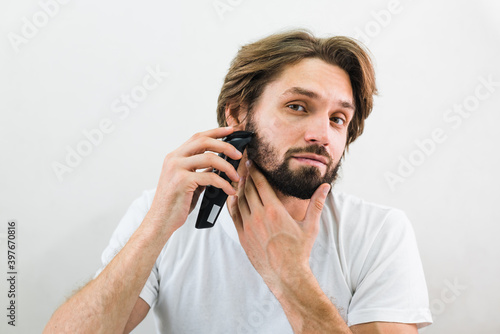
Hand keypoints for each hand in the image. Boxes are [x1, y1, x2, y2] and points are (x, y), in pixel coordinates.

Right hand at [148, 127, 242, 233]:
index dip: (216, 131)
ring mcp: (176, 168)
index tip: (231, 130)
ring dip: (228, 167)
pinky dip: (224, 184)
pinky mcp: (182, 181)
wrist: (160, 221)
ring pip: (210, 158)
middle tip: (238, 154)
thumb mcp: (189, 182)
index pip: (198, 137)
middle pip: (204, 141)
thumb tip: (219, 165)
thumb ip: (200, 171)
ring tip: (236, 177)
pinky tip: (230, 191)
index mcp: (175, 156)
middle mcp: (174, 159)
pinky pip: (210, 177)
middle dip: (225, 145)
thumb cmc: (176, 204)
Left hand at [228, 161, 330, 292]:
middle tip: (244, 167)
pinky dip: (233, 204)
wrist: (286, 274)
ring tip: (240, 180)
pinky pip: (234, 215)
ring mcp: (248, 226)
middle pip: (248, 189)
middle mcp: (259, 216)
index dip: (255, 171)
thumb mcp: (310, 226)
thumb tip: (325, 187)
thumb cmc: (299, 251)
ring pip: (239, 200)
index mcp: (274, 210)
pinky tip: (234, 198)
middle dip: (246, 176)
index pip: (261, 183)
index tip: (252, 163)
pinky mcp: (243, 236)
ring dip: (239, 188)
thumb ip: (316, 204)